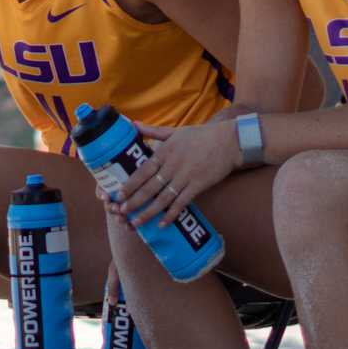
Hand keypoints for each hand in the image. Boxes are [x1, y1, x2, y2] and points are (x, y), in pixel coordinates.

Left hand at [113, 121, 238, 229]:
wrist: (229, 141)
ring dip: (148, 211)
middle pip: (150, 187)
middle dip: (134, 201)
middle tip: (121, 212)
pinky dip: (171, 214)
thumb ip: (153, 132)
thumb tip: (133, 124)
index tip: (118, 195)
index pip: (143, 170)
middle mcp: (173, 165)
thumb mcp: (175, 131)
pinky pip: (182, 202)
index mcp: (165, 151)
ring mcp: (185, 176)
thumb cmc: (201, 136)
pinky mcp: (198, 185)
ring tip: (136, 222)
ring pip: (163, 198)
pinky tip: (161, 224)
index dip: (130, 184)